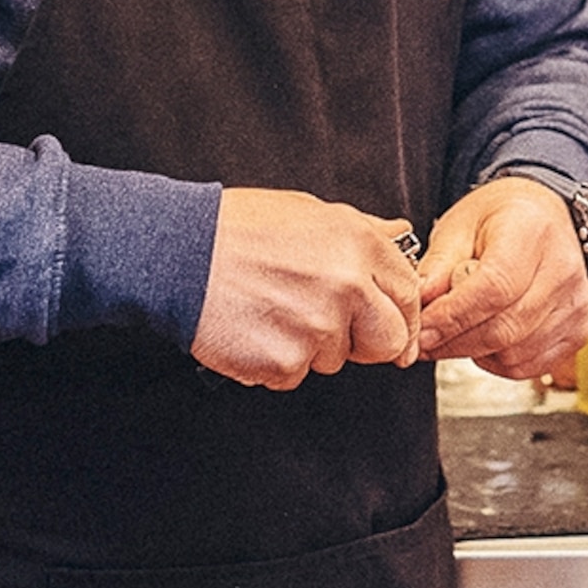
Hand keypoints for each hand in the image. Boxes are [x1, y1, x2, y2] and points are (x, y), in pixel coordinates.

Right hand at [191, 188, 419, 390]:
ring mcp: (317, 328)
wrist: (178, 254)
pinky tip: (254, 329)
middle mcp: (346, 286)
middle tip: (331, 328)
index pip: (408, 293)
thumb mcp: (308, 212)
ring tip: (273, 311)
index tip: (392, 326)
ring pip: (335, 360)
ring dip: (311, 347)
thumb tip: (398, 234)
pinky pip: (294, 375)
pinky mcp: (285, 363)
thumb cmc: (236, 230)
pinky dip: (275, 361)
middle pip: (389, 341)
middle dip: (366, 342)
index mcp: (358, 245)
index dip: (401, 314)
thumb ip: (362, 230)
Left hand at [416, 177, 587, 379]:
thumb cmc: (502, 219)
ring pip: (514, 353)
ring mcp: (576, 304)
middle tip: (424, 339)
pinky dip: (497, 360)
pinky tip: (485, 336)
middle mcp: (563, 269)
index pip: (494, 288)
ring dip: (473, 352)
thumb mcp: (460, 225)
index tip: (422, 329)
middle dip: (454, 341)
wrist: (545, 218)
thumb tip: (418, 304)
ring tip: (456, 330)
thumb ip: (438, 264)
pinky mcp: (578, 331)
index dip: (453, 316)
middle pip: (504, 328)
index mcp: (532, 232)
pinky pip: (527, 365)